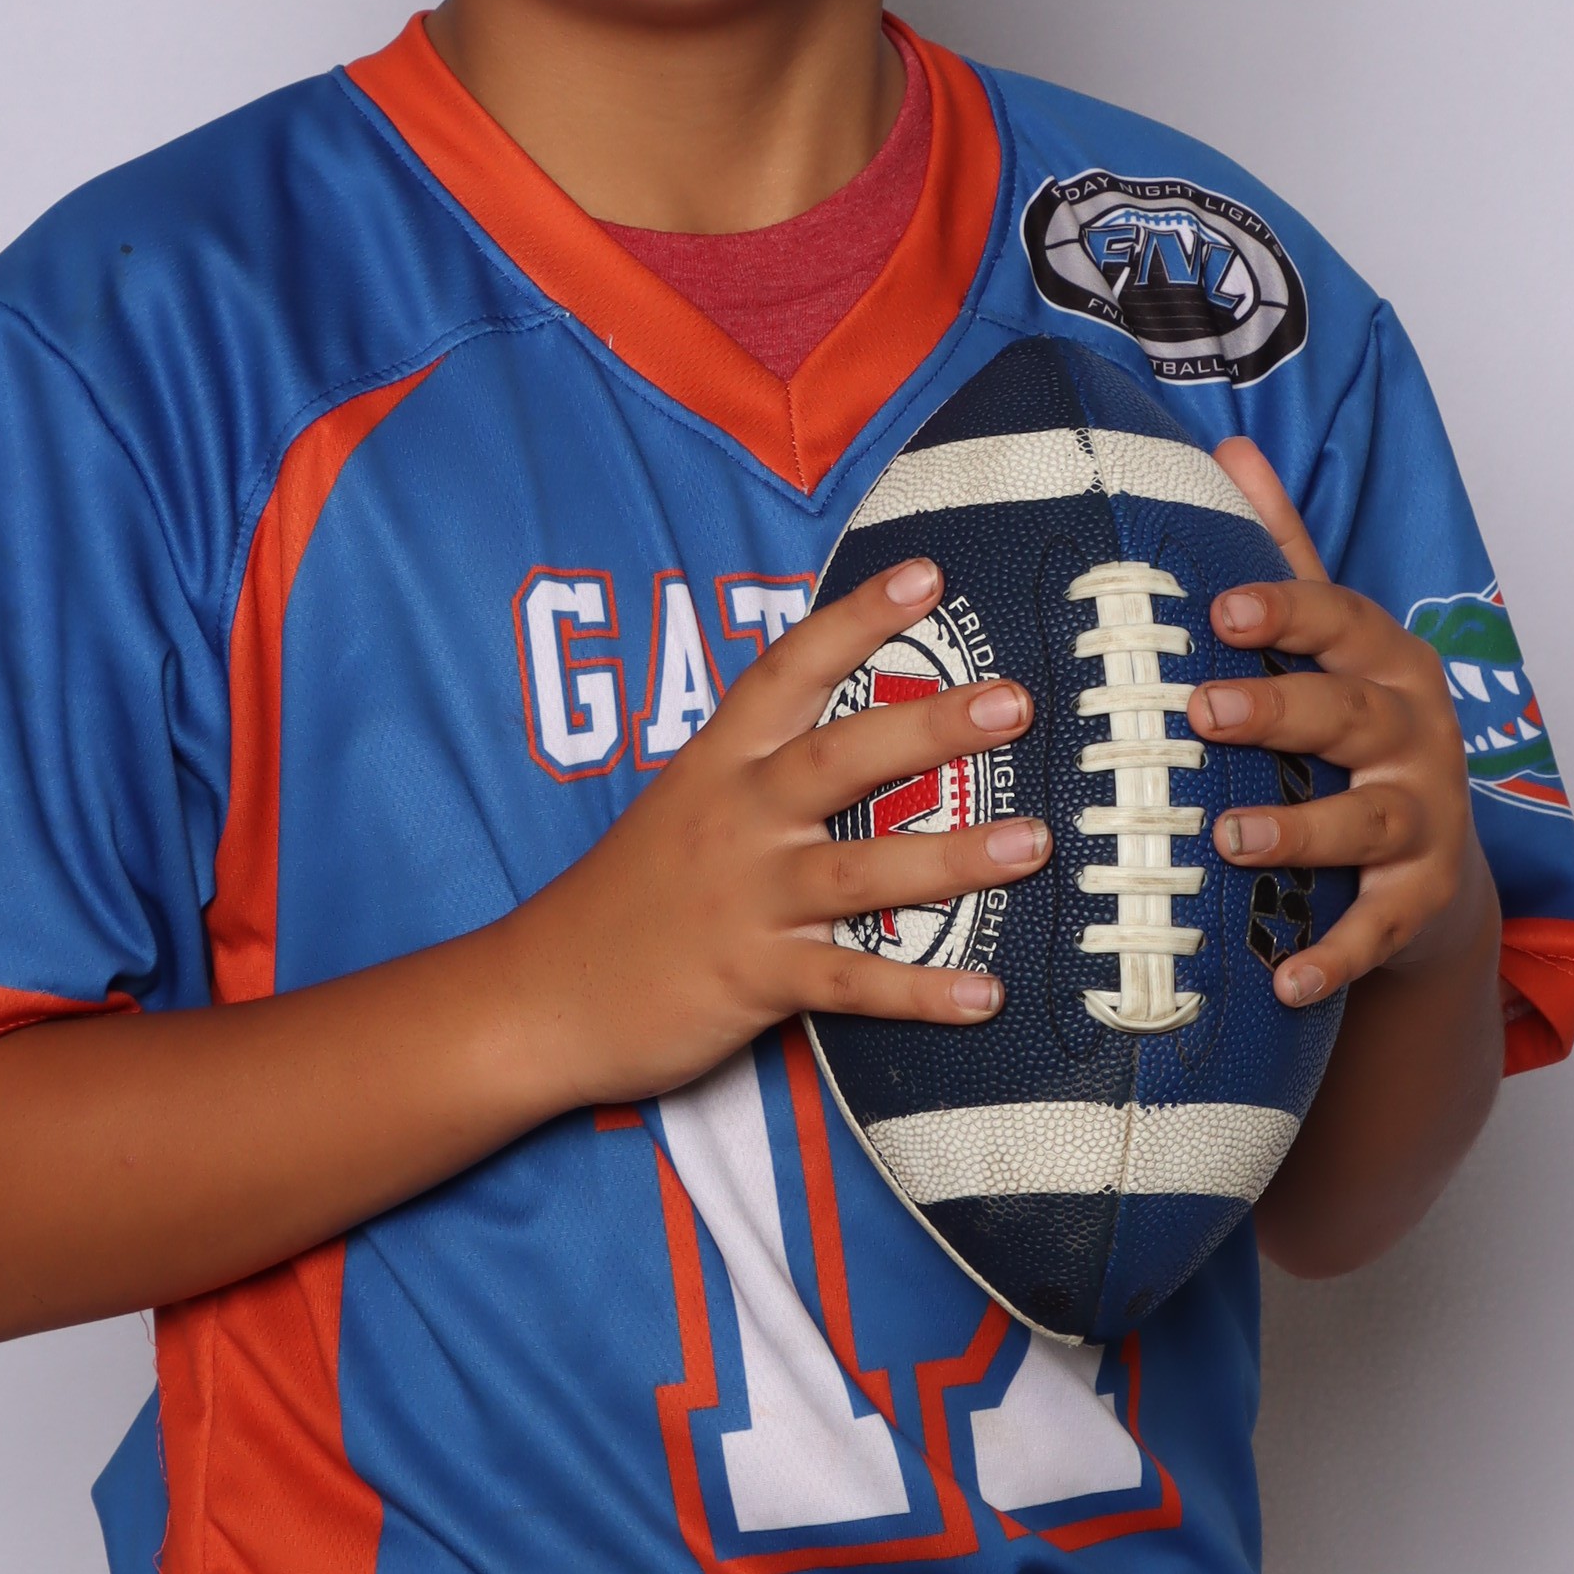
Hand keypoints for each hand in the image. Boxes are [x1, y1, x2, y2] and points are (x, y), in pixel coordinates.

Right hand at [491, 556, 1045, 1108]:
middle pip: (840, 758)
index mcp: (717, 766)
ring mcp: (746, 900)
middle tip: (1013, 702)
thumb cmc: (627, 898)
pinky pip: (852, 985)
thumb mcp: (680, 809)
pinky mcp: (754, 979)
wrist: (540, 997)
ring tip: (1033, 843)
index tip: (926, 577)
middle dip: (930, 726)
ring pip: (862, 870)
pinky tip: (985, 995)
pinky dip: (921, 993)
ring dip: (953, 858)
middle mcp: (736, 821)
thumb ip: (757, 772)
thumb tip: (857, 740)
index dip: (857, 620)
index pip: (788, 671)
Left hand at [1191, 444, 1499, 1010]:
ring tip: (1228, 836)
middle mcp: (1415, 734)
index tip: (1217, 607)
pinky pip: (1378, 930)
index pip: (1337, 619)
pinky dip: (1335, 958)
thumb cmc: (1350, 733)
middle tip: (1200, 710)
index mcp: (1384, 660)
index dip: (1281, 608)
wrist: (1430, 865)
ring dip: (1300, 830)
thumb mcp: (1326, 643)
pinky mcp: (1421, 903)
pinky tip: (1284, 982)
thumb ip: (1280, 553)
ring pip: (1368, 824)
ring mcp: (1425, 821)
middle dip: (1279, 710)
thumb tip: (1233, 447)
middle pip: (1351, 716)